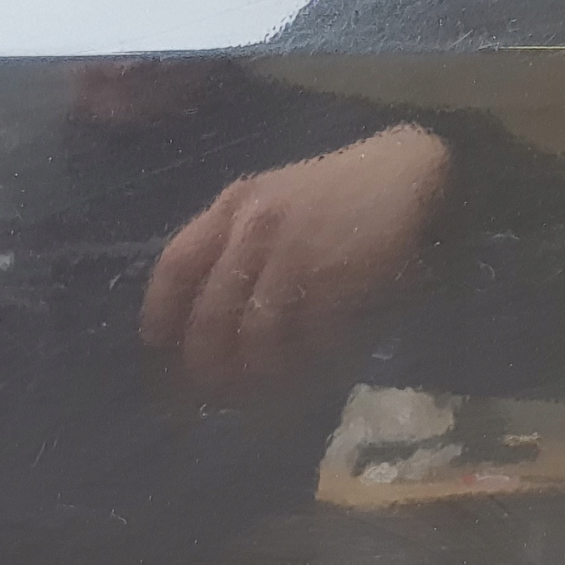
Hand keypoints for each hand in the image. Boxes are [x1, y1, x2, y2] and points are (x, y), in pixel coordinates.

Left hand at [140, 124, 451, 394]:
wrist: (407, 174)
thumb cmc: (335, 194)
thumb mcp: (272, 199)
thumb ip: (234, 242)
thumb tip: (202, 310)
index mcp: (232, 206)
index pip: (176, 265)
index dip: (160, 312)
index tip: (157, 346)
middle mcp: (254, 229)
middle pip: (210, 314)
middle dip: (206, 362)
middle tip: (211, 389)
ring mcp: (293, 254)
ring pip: (254, 336)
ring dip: (256, 372)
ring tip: (261, 389)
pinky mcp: (333, 278)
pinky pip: (306, 337)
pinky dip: (305, 361)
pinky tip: (309, 368)